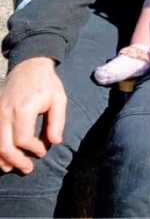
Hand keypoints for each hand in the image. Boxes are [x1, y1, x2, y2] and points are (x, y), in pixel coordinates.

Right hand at [0, 57, 65, 173]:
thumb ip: (57, 121)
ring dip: (1, 159)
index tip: (42, 152)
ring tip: (12, 167)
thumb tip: (55, 142)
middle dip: (16, 161)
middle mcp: (5, 112)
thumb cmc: (47, 84)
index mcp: (23, 109)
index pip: (23, 139)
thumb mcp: (59, 99)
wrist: (29, 66)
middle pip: (4, 146)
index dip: (33, 149)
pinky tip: (2, 156)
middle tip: (28, 169)